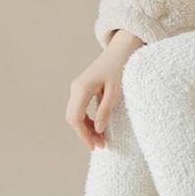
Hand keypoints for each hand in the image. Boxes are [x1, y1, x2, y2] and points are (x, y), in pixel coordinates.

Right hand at [65, 30, 143, 150]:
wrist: (122, 49)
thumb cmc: (121, 67)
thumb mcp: (116, 91)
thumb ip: (106, 110)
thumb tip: (99, 130)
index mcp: (82, 88)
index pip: (76, 118)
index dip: (84, 135)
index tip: (95, 147)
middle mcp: (76, 88)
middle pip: (72, 118)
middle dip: (84, 134)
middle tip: (100, 146)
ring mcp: (77, 88)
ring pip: (75, 115)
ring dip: (86, 129)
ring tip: (101, 140)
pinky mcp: (82, 89)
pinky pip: (80, 109)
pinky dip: (87, 121)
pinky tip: (98, 128)